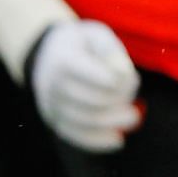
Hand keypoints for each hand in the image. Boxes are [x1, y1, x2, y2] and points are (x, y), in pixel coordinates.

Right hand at [27, 19, 141, 151]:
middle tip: (133, 96)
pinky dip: (97, 141)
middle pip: (94, 100)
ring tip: (133, 117)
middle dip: (120, 100)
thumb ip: (113, 51)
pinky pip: (75, 135)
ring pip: (87, 121)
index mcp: (64, 60)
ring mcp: (52, 105)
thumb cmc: (79, 44)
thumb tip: (124, 78)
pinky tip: (118, 141)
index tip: (130, 77)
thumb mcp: (96, 34)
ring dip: (115, 121)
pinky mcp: (54, 119)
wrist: (44, 56)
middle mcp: (53, 85)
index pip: (91, 74)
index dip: (116, 79)